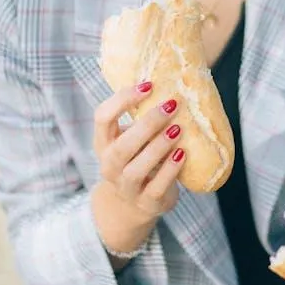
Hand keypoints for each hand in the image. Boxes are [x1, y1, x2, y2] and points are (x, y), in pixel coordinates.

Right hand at [93, 81, 184, 223]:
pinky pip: (157, 187)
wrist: (134, 204)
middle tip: (171, 105)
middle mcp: (109, 166)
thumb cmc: (136, 158)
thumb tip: (170, 79)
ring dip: (158, 146)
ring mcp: (126, 187)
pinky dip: (170, 170)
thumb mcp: (131, 137)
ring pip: (136, 169)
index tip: (149, 84)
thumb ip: (140, 116)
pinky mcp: (147, 203)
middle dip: (147, 124)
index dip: (123, 99)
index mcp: (103, 142)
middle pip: (121, 147)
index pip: (102, 117)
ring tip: (178, 128)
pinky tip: (182, 153)